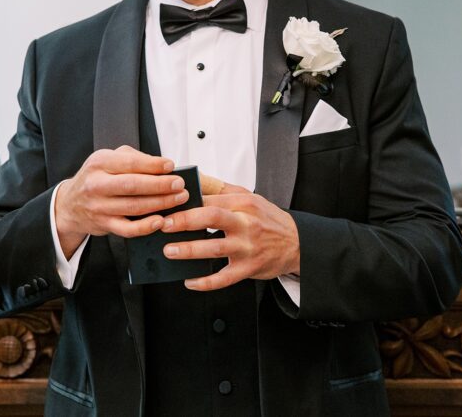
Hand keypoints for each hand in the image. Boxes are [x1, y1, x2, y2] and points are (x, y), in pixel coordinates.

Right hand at [54, 146, 187, 256]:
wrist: (70, 204)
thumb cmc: (96, 178)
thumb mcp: (108, 159)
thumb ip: (133, 158)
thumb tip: (161, 165)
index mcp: (99, 163)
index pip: (130, 162)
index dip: (153, 165)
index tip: (171, 166)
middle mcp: (97, 185)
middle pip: (133, 185)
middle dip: (160, 185)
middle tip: (179, 184)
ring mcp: (100, 207)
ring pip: (134, 207)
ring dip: (160, 203)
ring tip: (178, 198)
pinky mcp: (104, 225)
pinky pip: (128, 230)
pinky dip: (146, 227)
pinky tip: (160, 221)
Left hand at [160, 183, 299, 290]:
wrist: (296, 243)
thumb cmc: (267, 219)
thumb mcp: (248, 197)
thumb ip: (220, 189)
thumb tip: (192, 180)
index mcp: (243, 203)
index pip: (210, 198)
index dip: (186, 201)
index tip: (167, 204)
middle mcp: (246, 223)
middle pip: (212, 217)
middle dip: (185, 221)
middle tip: (164, 225)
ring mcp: (247, 247)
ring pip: (215, 248)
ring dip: (189, 250)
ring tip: (170, 251)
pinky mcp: (249, 268)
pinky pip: (224, 278)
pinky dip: (205, 282)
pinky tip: (190, 281)